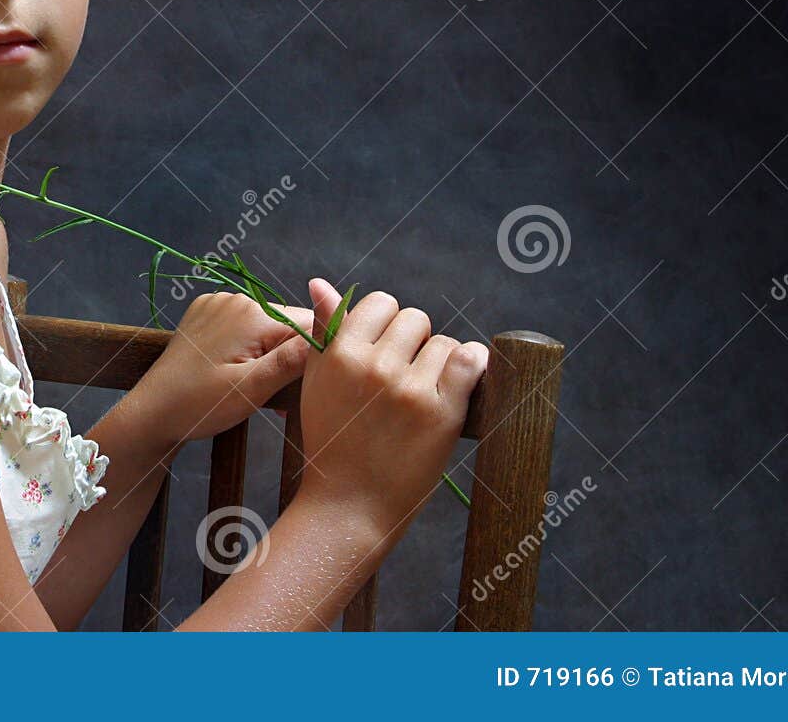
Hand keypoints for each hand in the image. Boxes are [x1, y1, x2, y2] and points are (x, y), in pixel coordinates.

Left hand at [136, 289, 315, 445]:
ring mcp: (219, 304)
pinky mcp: (207, 314)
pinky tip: (238, 372)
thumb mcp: (250, 390)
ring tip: (257, 386)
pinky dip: (251, 346)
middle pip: (289, 323)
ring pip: (268, 325)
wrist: (152, 411)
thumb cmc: (199, 405)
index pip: (309, 324)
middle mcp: (237, 299)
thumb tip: (331, 337)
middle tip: (279, 394)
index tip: (307, 386)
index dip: (315, 355)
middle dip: (292, 356)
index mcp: (252, 314)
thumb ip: (291, 362)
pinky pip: (244, 325)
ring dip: (272, 353)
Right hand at [296, 279, 486, 539]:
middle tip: (404, 375)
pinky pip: (469, 360)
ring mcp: (408, 389)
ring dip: (439, 361)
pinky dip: (472, 364)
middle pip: (414, 318)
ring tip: (424, 390)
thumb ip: (324, 330)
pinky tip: (463, 375)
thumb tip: (320, 282)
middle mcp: (373, 366)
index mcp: (338, 354)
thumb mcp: (316, 382)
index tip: (385, 350)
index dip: (386, 324)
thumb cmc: (332, 442)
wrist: (349, 505)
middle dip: (413, 341)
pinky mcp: (440, 412)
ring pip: (442, 341)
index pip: (379, 303)